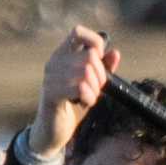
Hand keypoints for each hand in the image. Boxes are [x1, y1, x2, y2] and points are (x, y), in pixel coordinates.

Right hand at [31, 26, 114, 162]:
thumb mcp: (90, 85)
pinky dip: (90, 98)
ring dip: (95, 89)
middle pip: (89, 56)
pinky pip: (81, 87)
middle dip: (101, 75)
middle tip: (95, 90)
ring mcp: (50, 78)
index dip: (94, 42)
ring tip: (88, 98)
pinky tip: (85, 104)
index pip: (77, 32)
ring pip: (86, 71)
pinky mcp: (51, 94)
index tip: (100, 60)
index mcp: (61, 55)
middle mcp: (53, 62)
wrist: (52, 132)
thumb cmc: (72, 106)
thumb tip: (115, 53)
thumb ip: (102, 69)